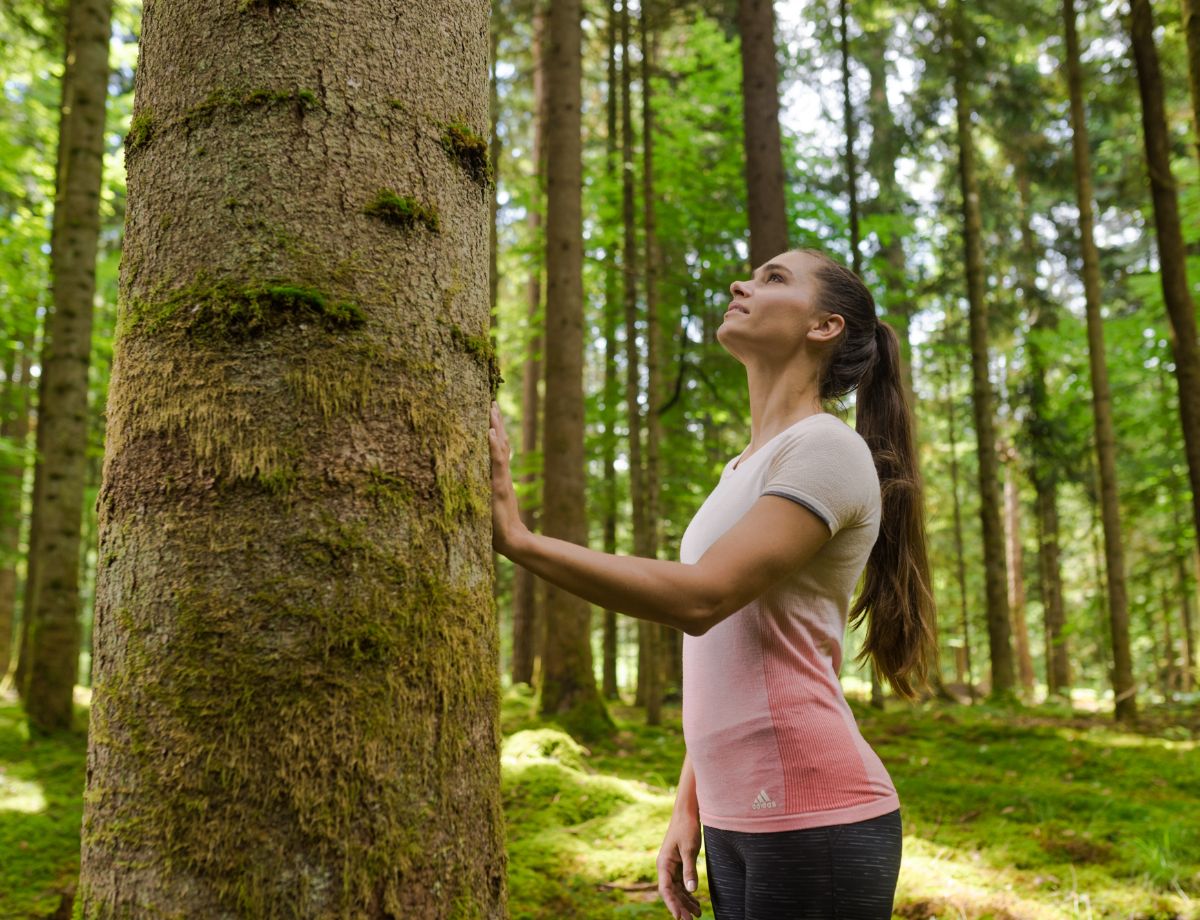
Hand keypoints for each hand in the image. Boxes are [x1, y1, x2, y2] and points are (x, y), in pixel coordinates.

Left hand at [488, 401, 527, 556]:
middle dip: (496, 422)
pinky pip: (497, 461)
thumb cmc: (495, 527)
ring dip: (495, 426)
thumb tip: (464, 490)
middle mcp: (502, 474)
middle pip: (501, 442)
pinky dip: (493, 445)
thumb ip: (480, 496)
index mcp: (499, 477)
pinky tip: (490, 431)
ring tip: (492, 408)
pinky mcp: (500, 485)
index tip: (490, 414)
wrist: (511, 540)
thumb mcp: (485, 506)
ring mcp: (502, 478)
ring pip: (500, 447)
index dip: (495, 432)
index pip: (498, 450)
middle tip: (492, 402)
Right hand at [657, 812, 702, 918]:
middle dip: (681, 907)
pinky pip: (682, 883)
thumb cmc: (686, 828)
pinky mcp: (679, 864)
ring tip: (697, 915)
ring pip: (678, 889)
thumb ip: (690, 870)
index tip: (679, 917)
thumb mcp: (689, 849)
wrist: (687, 812)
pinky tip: (696, 902)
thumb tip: (691, 890)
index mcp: (664, 864)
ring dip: (686, 902)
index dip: (672, 904)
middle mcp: (666, 867)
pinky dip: (689, 893)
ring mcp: (672, 866)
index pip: (666, 890)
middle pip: (672, 892)